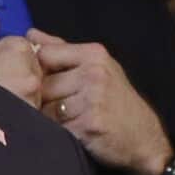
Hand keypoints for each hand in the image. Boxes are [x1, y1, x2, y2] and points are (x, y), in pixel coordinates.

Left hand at [29, 28, 173, 174]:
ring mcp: (93, 99)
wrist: (144, 139)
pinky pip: (56, 128)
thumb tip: (30, 35)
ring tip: (68, 121)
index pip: (45, 54)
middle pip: (42, 83)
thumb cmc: (117, 102)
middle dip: (43, 98)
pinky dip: (58, 133)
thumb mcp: (98, 67)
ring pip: (46, 107)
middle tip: (60, 108)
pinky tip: (73, 133)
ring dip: (48, 118)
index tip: (44, 82)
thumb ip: (62, 50)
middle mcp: (95, 74)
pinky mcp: (89, 125)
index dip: (37, 70)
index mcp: (95, 55)